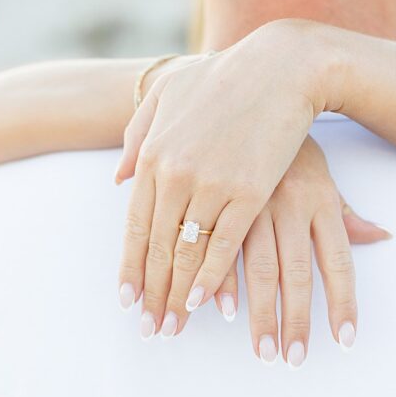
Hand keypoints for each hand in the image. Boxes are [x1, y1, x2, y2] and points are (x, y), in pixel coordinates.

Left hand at [116, 21, 335, 335]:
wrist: (277, 66)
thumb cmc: (220, 77)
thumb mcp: (166, 95)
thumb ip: (136, 137)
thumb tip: (117, 179)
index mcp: (152, 156)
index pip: (135, 226)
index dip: (131, 267)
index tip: (127, 300)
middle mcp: (175, 175)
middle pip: (158, 247)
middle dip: (152, 293)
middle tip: (148, 329)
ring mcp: (211, 184)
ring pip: (188, 252)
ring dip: (179, 295)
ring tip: (174, 327)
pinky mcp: (248, 191)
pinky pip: (225, 245)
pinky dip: (214, 277)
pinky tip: (206, 302)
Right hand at [211, 137, 389, 364]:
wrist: (248, 88)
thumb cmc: (288, 144)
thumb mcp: (323, 175)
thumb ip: (346, 213)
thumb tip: (380, 237)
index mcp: (319, 200)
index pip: (338, 262)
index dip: (343, 304)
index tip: (344, 342)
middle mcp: (288, 204)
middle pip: (295, 275)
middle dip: (294, 322)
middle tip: (291, 359)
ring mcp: (251, 202)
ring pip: (257, 268)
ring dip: (258, 314)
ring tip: (260, 350)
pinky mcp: (217, 198)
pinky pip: (217, 246)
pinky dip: (218, 279)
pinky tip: (215, 309)